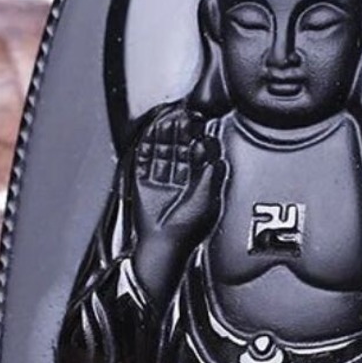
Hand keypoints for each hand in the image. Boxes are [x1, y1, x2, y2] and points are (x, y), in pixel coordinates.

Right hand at [133, 105, 225, 253]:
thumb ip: (213, 178)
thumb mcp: (208, 202)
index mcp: (199, 180)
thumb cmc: (187, 230)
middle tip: (185, 117)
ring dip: (166, 133)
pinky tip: (151, 131)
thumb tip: (218, 157)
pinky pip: (145, 157)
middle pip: (181, 146)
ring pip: (163, 149)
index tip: (202, 127)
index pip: (200, 152)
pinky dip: (147, 143)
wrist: (163, 246)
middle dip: (182, 131)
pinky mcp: (143, 180)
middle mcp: (181, 177)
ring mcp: (161, 177)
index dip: (200, 138)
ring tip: (169, 118)